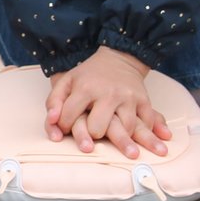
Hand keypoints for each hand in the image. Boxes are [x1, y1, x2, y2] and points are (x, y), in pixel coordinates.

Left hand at [44, 47, 172, 158]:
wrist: (118, 59)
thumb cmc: (89, 75)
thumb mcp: (66, 81)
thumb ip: (54, 101)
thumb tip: (53, 122)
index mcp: (85, 88)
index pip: (69, 117)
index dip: (64, 126)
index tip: (66, 128)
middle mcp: (108, 94)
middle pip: (98, 129)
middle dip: (92, 136)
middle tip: (92, 134)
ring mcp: (128, 98)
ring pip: (125, 130)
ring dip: (120, 139)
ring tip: (115, 141)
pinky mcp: (144, 101)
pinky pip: (146, 123)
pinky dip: (145, 133)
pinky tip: (137, 139)